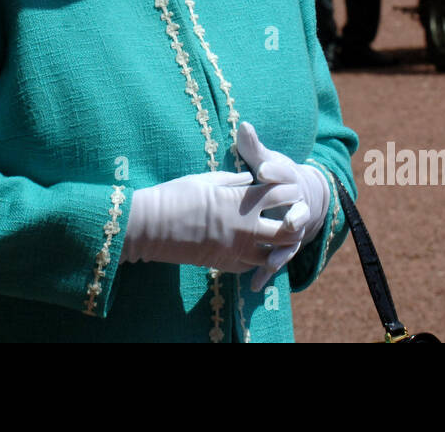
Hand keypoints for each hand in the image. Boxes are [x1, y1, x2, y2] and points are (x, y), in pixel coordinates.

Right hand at [122, 170, 305, 273]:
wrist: (151, 226)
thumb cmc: (175, 196)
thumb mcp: (205, 180)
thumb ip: (232, 180)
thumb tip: (250, 178)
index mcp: (242, 202)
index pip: (280, 196)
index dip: (287, 190)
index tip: (288, 187)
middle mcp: (246, 228)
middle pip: (287, 230)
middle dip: (294, 222)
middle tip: (292, 216)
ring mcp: (237, 250)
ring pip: (273, 255)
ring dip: (278, 246)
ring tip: (277, 238)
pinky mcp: (225, 264)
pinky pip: (251, 266)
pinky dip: (257, 259)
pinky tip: (254, 251)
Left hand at [236, 122, 330, 290]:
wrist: (304, 197)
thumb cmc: (278, 177)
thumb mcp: (267, 160)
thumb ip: (254, 148)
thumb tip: (243, 125)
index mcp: (289, 180)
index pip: (283, 173)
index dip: (273, 170)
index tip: (262, 168)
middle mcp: (297, 206)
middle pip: (297, 211)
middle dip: (293, 215)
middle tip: (287, 220)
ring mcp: (294, 229)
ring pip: (291, 242)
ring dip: (283, 252)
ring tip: (273, 263)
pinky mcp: (286, 247)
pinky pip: (277, 261)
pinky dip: (267, 273)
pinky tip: (255, 285)